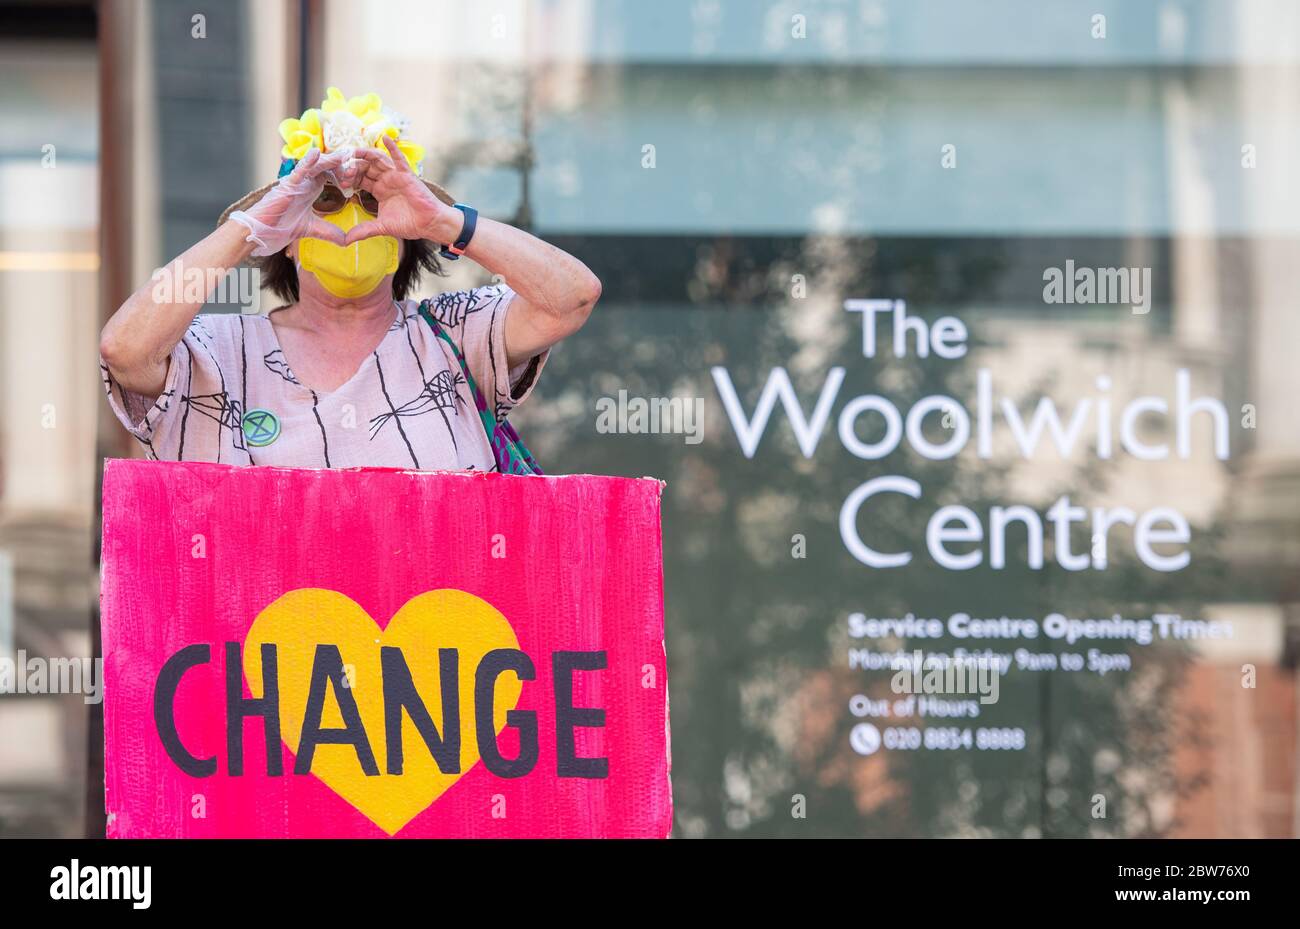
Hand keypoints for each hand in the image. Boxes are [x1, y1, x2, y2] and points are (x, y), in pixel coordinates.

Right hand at [228, 148, 349, 255]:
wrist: (264, 230)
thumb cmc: (282, 225)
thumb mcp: (312, 229)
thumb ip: (329, 232)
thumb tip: (347, 241)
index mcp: (312, 188)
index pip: (331, 175)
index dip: (345, 174)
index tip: (358, 177)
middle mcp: (305, 181)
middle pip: (327, 167)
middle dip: (342, 166)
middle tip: (357, 163)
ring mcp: (297, 181)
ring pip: (316, 166)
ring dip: (331, 160)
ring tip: (344, 154)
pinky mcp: (288, 184)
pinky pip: (299, 170)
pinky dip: (307, 161)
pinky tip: (317, 153)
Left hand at [342, 135, 461, 244]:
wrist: (429, 224)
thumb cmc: (409, 223)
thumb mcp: (381, 227)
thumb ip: (363, 230)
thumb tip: (346, 241)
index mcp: (379, 190)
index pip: (360, 179)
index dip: (349, 178)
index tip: (338, 181)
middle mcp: (386, 180)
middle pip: (366, 167)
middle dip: (354, 166)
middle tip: (343, 169)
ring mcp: (396, 176)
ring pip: (378, 160)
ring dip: (366, 154)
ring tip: (354, 151)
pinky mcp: (407, 175)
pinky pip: (399, 159)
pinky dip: (393, 148)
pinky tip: (386, 138)